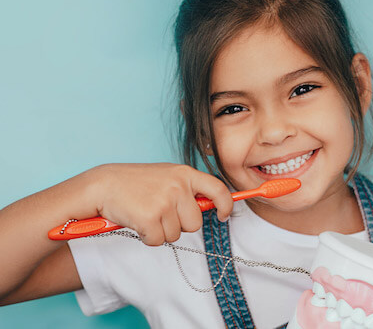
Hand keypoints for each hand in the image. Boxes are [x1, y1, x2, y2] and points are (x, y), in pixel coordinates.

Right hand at [89, 163, 232, 245]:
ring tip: (145, 213)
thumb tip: (213, 206)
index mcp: (185, 174)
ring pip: (175, 235)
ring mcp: (165, 202)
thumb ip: (188, 189)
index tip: (223, 215)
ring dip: (160, 231)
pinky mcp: (150, 218)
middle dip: (179, 225)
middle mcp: (178, 186)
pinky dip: (147, 237)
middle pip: (195, 223)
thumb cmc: (135, 183)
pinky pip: (158, 241)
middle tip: (159, 212)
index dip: (226, 205)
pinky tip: (137, 222)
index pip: (218, 190)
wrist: (103, 185)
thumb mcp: (167, 177)